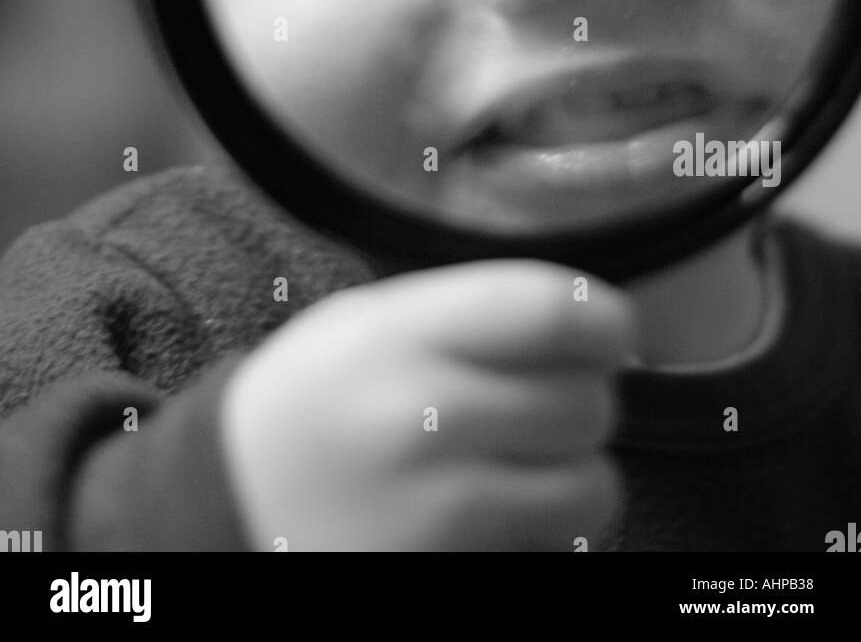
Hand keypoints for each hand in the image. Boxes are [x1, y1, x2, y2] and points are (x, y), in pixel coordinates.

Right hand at [219, 260, 632, 551]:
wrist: (230, 497)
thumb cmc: (317, 396)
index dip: (606, 321)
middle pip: (583, 401)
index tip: (609, 331)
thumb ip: (472, 312)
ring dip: (578, 470)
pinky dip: (551, 529)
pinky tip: (505, 506)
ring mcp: (432, 508)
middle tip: (553, 398)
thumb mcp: (372, 319)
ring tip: (533, 457)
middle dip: (587, 398)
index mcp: (402, 334)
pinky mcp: (445, 569)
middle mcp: (419, 418)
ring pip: (589, 485)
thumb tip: (593, 327)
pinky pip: (554, 547)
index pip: (550, 312)